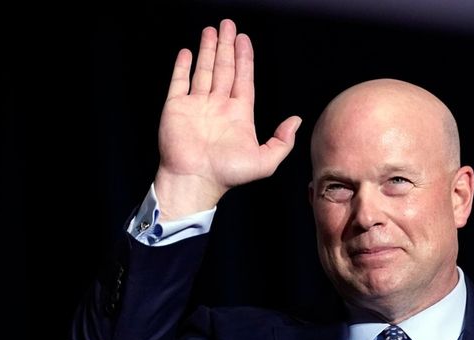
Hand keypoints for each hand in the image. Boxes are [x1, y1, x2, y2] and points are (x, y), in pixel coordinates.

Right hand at [154, 19, 300, 220]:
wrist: (195, 180)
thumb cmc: (228, 174)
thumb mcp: (265, 161)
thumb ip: (282, 142)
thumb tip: (296, 121)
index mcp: (239, 113)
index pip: (244, 79)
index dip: (245, 58)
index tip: (244, 39)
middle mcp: (218, 105)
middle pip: (225, 69)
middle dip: (227, 46)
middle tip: (228, 24)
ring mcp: (197, 105)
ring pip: (204, 70)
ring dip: (208, 50)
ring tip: (211, 30)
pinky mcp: (176, 107)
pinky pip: (179, 82)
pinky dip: (183, 66)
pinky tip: (187, 51)